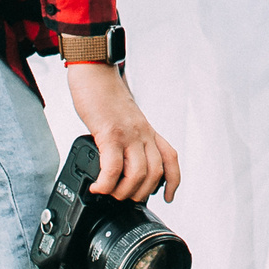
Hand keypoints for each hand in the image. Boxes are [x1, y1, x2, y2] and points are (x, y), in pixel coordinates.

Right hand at [63, 61, 179, 203]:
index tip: (167, 197)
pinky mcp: (109, 133)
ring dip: (123, 192)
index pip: (170, 158)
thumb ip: (127, 137)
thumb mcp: (125, 118)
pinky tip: (98, 187)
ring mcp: (127, 134)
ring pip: (138, 174)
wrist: (95, 71)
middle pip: (155, 173)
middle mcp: (142, 133)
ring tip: (109, 193)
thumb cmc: (104, 94)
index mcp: (147, 130)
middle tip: (123, 198)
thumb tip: (118, 159)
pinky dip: (106, 184)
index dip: (173, 181)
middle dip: (140, 193)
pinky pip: (113, 167)